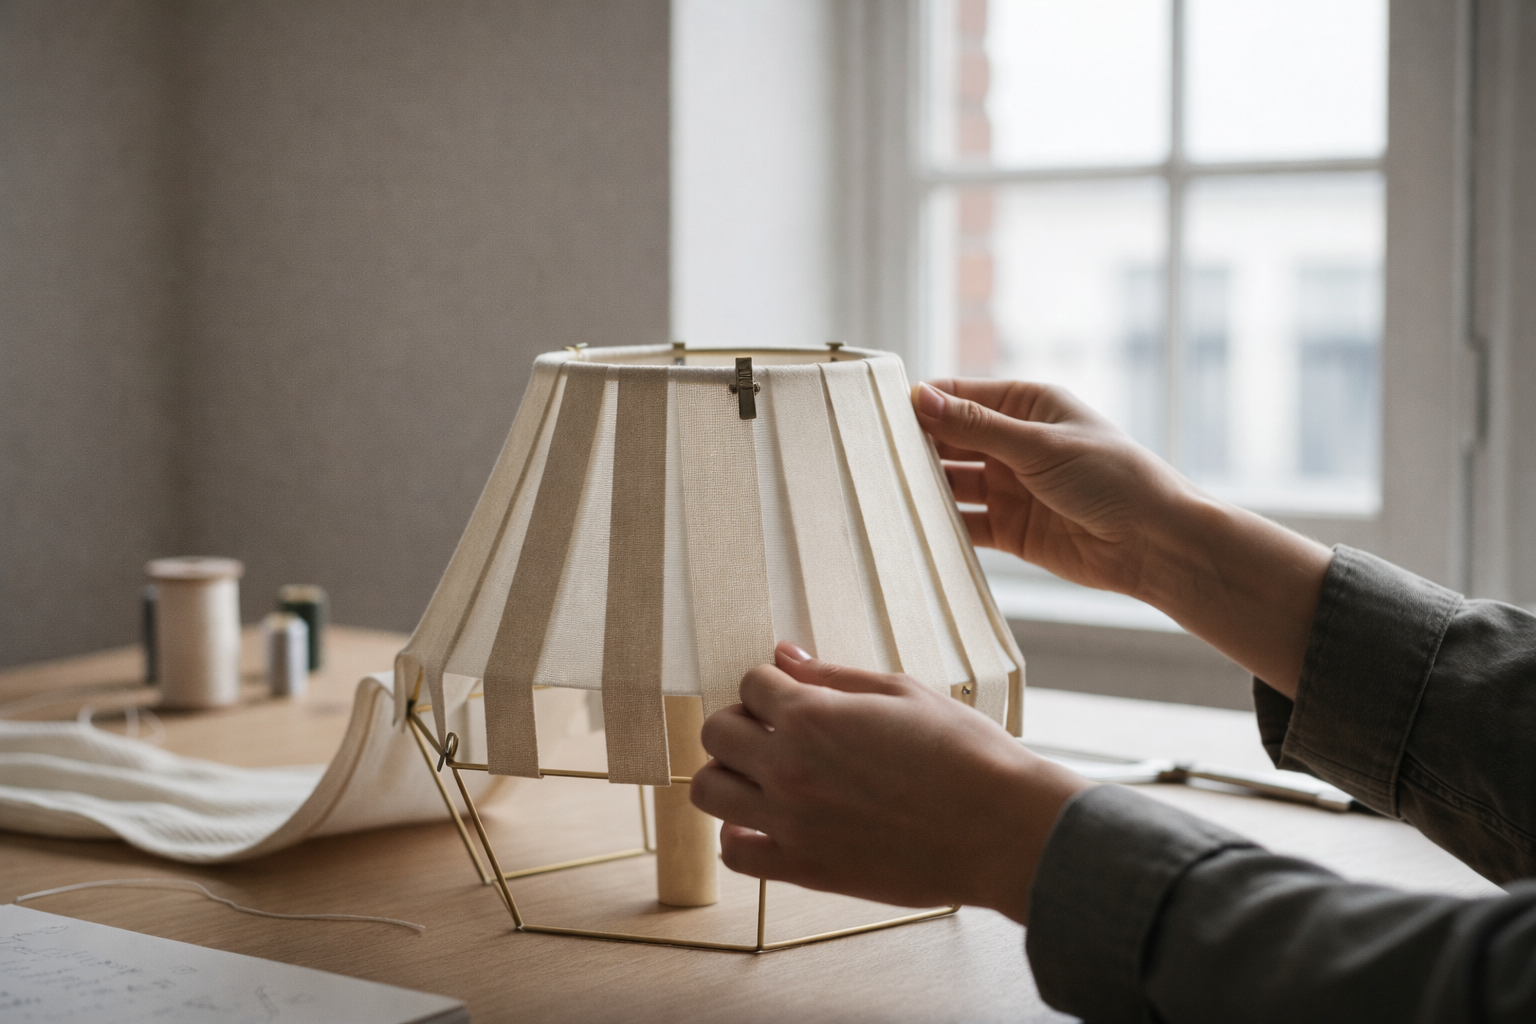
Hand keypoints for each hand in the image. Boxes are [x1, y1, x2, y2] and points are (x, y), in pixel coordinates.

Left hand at [689, 641, 1089, 923]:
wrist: (1002, 828)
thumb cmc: (965, 754)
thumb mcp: (902, 692)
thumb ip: (831, 675)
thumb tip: (784, 654)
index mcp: (812, 716)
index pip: (749, 683)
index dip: (769, 683)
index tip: (790, 694)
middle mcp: (789, 768)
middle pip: (715, 733)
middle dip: (740, 723)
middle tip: (773, 731)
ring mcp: (792, 822)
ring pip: (708, 791)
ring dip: (728, 775)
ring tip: (763, 775)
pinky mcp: (805, 868)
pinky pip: (734, 855)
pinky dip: (738, 836)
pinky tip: (764, 822)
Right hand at [912, 379, 1331, 697]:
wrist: (1156, 544)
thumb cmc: (1114, 478)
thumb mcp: (1040, 445)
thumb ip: (976, 428)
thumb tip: (921, 398)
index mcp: (1027, 405)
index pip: (958, 397)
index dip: (921, 404)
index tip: (876, 414)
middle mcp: (1015, 443)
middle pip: (949, 441)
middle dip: (914, 449)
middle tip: (867, 457)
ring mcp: (1011, 487)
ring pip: (953, 484)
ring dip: (923, 490)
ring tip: (880, 494)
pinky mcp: (1012, 530)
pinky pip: (966, 525)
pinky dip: (942, 527)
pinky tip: (912, 529)